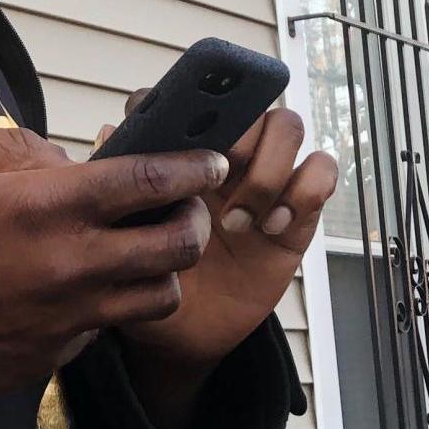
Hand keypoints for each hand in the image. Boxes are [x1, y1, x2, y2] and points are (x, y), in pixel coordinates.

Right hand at [0, 125, 228, 428]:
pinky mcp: (47, 360)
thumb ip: (9, 146)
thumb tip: (57, 159)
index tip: (211, 160)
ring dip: (162, 271)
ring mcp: (64, 321)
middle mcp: (69, 267)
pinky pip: (102, 330)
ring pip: (157, 299)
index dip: (192, 166)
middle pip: (177, 247)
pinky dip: (105, 306)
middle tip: (184, 206)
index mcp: (45, 206)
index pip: (149, 181)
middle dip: (196, 219)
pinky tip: (74, 288)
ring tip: (141, 252)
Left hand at [111, 106, 337, 414]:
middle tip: (216, 185)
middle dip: (236, 140)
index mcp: (181, 149)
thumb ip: (115, 186)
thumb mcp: (121, 233)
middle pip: (250, 105)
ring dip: (268, 169)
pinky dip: (303, 192)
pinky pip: (321, 172)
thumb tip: (107, 135)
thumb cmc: (146, 272)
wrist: (181, 331)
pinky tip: (272, 228)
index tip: (175, 140)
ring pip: (288, 126)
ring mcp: (264, 179)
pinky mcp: (298, 210)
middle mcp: (225, 154)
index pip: (193, 98)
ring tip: (240, 219)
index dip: (187, 105)